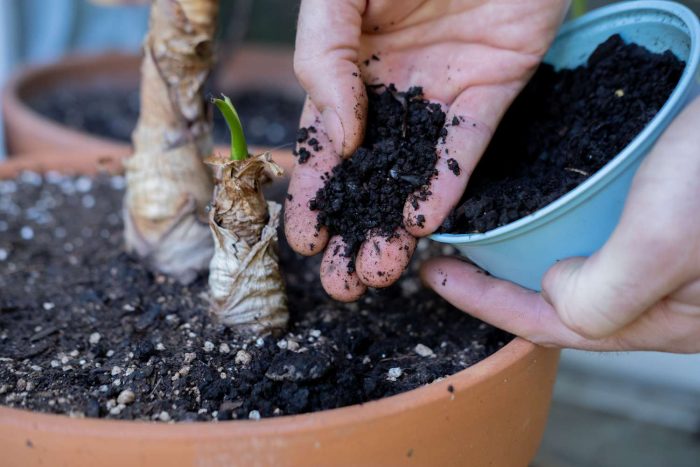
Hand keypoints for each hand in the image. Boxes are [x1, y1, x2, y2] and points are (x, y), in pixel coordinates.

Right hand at [285, 0, 568, 300]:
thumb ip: (323, 59)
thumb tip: (335, 142)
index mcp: (347, 64)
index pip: (323, 143)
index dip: (312, 194)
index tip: (301, 241)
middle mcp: (391, 87)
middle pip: (367, 173)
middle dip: (351, 229)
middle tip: (339, 285)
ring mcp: (441, 92)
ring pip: (413, 173)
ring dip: (393, 227)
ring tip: (374, 275)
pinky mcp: (492, 89)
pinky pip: (466, 147)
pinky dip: (445, 187)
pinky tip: (421, 228)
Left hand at [422, 97, 699, 352]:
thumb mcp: (670, 241)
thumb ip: (608, 292)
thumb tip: (557, 294)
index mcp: (667, 317)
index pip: (555, 326)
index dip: (485, 304)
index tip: (432, 274)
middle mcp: (670, 293)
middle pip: (564, 299)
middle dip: (500, 280)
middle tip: (450, 252)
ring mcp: (676, 252)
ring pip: (583, 259)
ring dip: (527, 247)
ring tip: (484, 225)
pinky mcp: (680, 209)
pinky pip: (605, 223)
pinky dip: (563, 215)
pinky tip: (542, 193)